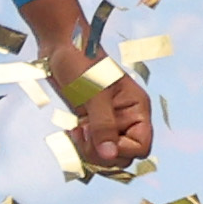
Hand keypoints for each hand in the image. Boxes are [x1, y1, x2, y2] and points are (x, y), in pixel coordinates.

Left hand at [50, 47, 152, 176]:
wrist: (61, 47)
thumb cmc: (82, 62)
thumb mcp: (94, 94)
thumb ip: (103, 126)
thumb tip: (110, 156)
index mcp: (137, 109)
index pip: (141, 147)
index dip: (121, 150)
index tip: (98, 138)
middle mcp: (126, 119)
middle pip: (123, 156)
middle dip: (102, 154)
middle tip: (83, 133)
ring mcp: (108, 123)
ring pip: (106, 156)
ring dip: (88, 152)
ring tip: (76, 132)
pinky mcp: (91, 124)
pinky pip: (91, 148)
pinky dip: (80, 147)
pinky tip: (71, 130)